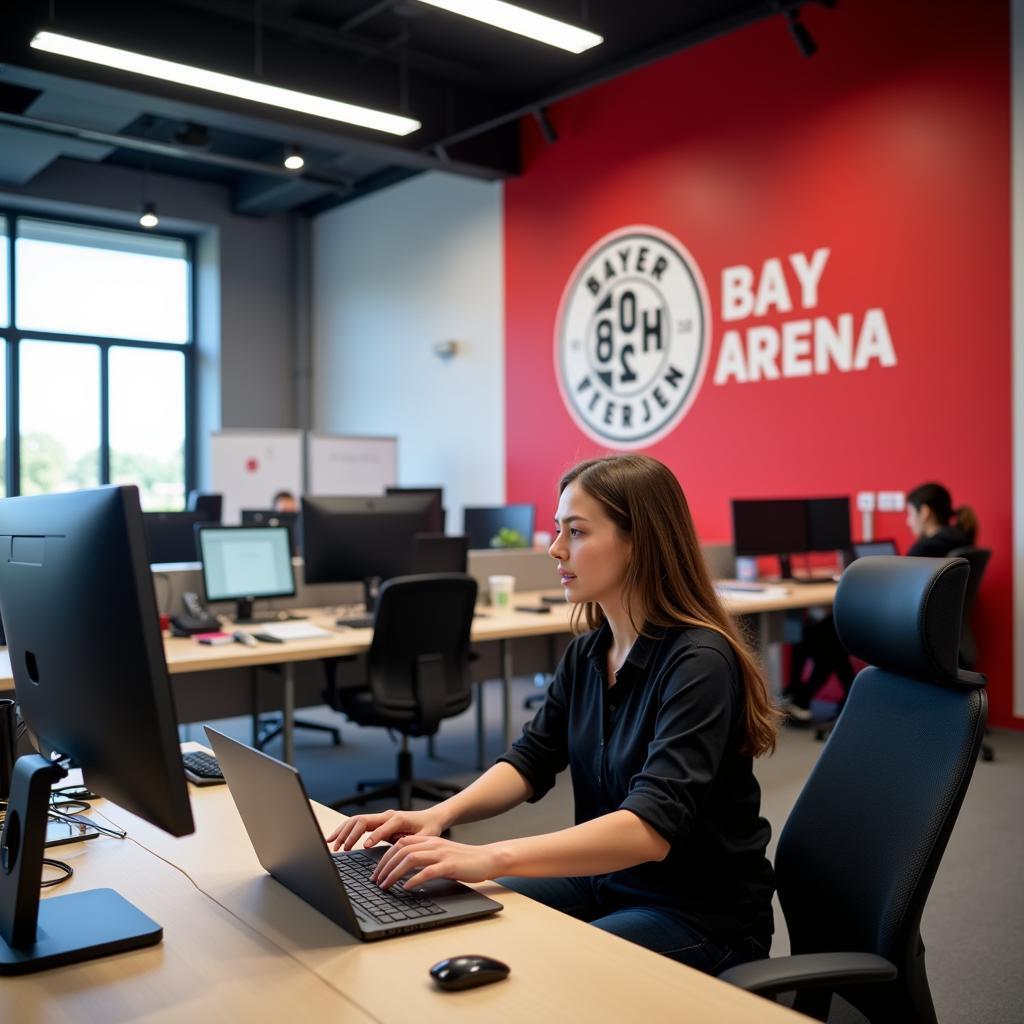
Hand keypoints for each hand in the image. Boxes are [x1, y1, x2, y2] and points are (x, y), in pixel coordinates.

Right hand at [325, 807, 446, 852]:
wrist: (431, 818)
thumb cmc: (429, 828)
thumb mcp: (426, 837)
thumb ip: (414, 844)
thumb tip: (403, 856)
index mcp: (398, 819)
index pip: (381, 827)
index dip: (372, 837)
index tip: (363, 847)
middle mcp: (386, 816)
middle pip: (362, 820)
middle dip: (350, 834)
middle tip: (342, 849)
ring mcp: (380, 817)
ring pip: (356, 820)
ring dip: (343, 831)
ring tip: (334, 844)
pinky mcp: (377, 822)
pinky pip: (357, 824)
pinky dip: (345, 830)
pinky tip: (336, 839)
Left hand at [372, 834, 499, 891]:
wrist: (486, 858)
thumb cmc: (462, 860)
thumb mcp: (440, 854)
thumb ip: (424, 857)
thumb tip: (402, 870)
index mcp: (429, 839)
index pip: (400, 843)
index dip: (385, 857)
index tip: (376, 871)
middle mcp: (433, 844)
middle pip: (401, 850)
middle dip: (385, 866)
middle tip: (376, 881)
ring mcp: (441, 854)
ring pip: (410, 859)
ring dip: (394, 873)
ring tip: (386, 885)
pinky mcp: (449, 866)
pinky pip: (427, 871)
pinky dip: (414, 880)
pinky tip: (406, 888)